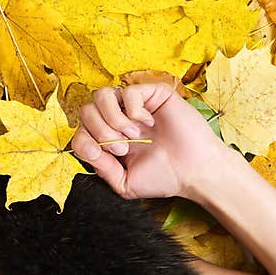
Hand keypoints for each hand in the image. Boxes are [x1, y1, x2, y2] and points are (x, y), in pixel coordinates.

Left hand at [70, 70, 229, 199]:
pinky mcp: (153, 94)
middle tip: (123, 148)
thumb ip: (101, 168)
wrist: (194, 172)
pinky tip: (148, 122)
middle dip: (100, 132)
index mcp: (109, 138)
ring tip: (132, 135)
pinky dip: (134, 109)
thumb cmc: (164, 176)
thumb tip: (86, 148)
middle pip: (86, 111)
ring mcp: (134, 106)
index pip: (80, 130)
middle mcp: (119, 119)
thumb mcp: (124, 182)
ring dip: (112, 119)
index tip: (101, 155)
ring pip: (102, 95)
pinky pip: (129, 91)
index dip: (85, 141)